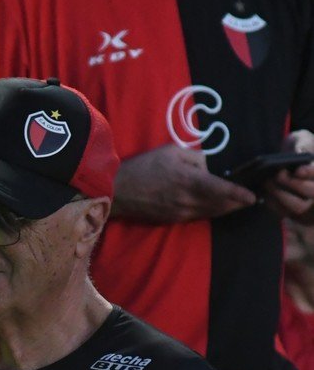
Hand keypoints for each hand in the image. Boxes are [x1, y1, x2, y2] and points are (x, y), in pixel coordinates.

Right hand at [113, 144, 257, 222]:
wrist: (116, 191)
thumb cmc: (142, 167)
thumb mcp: (171, 151)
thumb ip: (195, 157)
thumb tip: (206, 168)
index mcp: (190, 181)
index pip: (222, 190)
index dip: (240, 195)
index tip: (252, 197)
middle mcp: (188, 201)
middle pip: (220, 206)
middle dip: (236, 203)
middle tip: (248, 199)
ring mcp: (180, 213)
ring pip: (210, 212)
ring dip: (224, 209)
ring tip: (234, 203)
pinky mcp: (172, 219)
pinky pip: (197, 215)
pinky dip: (208, 211)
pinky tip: (212, 206)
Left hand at [263, 131, 313, 221]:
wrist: (288, 160)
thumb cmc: (298, 147)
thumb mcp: (302, 140)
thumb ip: (303, 143)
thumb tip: (299, 152)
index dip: (311, 173)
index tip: (299, 170)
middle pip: (312, 192)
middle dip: (294, 184)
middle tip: (278, 175)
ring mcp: (307, 202)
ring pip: (299, 206)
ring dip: (281, 195)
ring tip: (267, 183)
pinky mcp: (293, 211)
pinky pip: (285, 213)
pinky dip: (273, 204)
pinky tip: (264, 194)